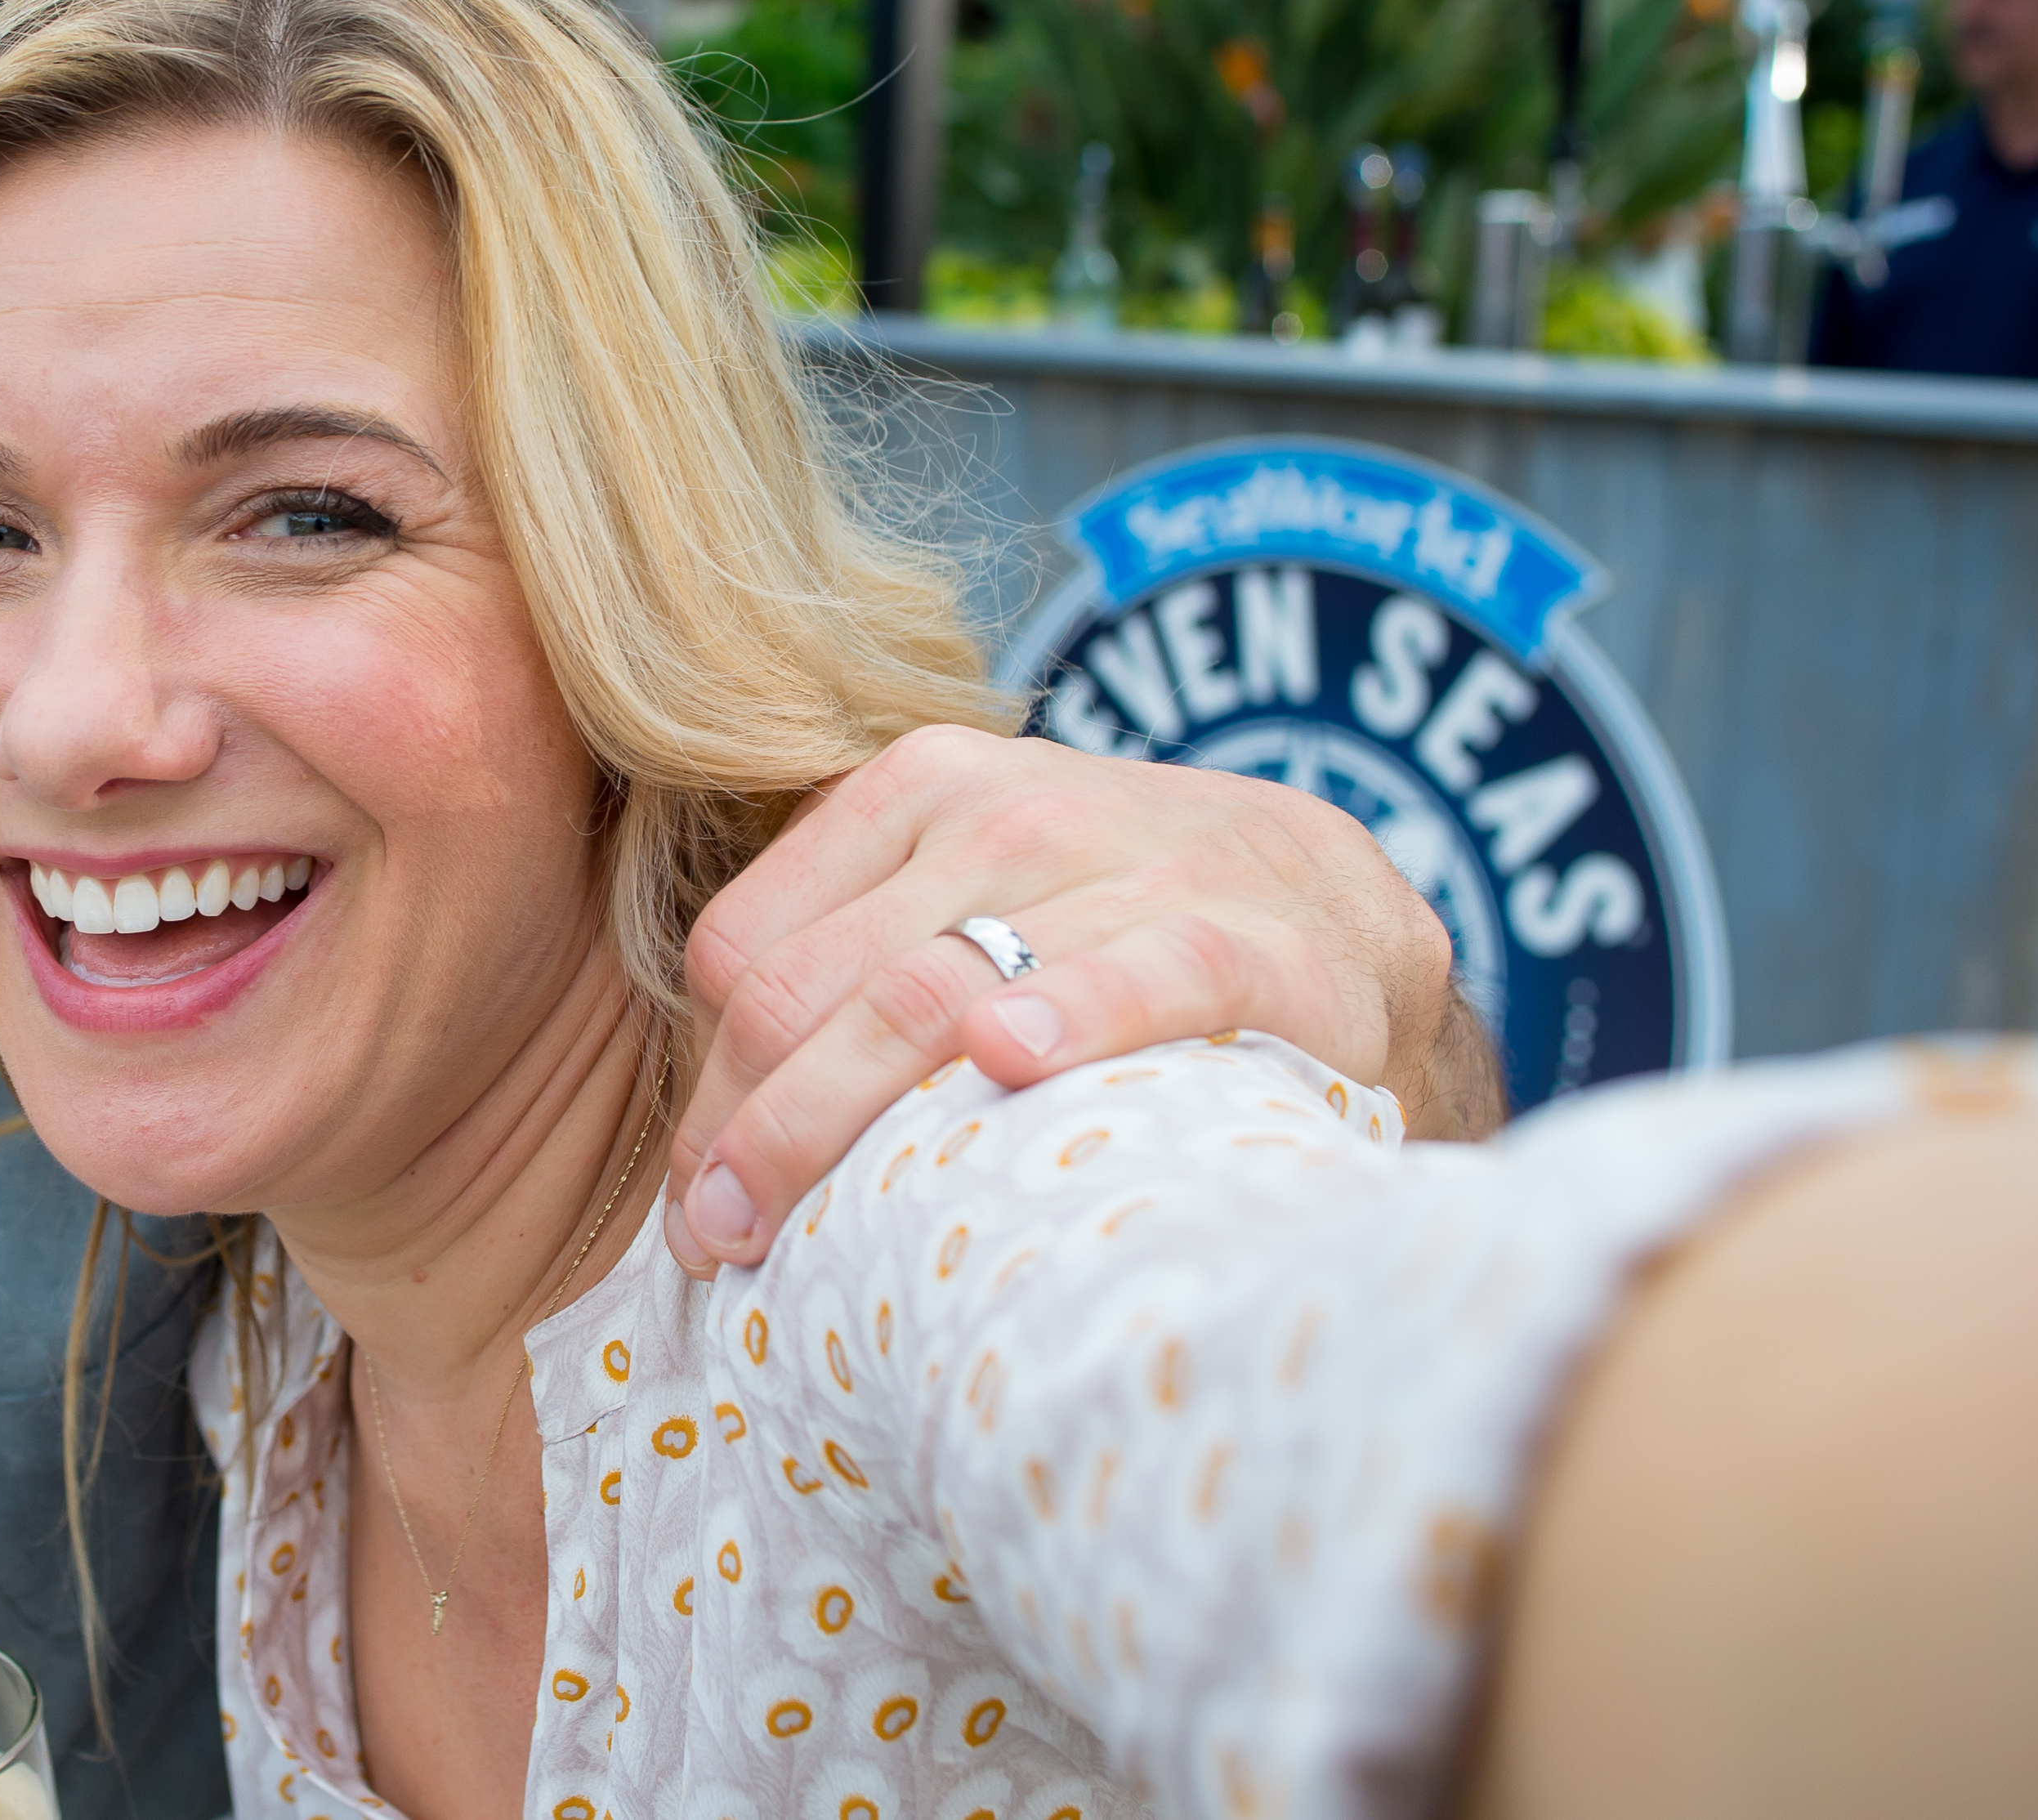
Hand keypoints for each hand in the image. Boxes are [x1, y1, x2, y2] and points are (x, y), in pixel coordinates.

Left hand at [663, 725, 1498, 1274]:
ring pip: (928, 992)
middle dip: (746, 1127)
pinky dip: (1067, 1013)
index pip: (750, 946)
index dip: (706, 1081)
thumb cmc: (1110, 930)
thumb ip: (848, 970)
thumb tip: (708, 1147)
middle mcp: (1001, 812)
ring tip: (774, 1232)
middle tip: (712, 1243)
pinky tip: (1004, 1066)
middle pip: (814, 987)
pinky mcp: (1241, 936)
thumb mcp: (969, 902)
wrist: (1340, 914)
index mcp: (913, 793)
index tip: (698, 1193)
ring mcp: (1122, 865)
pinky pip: (1136, 972)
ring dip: (831, 1117)